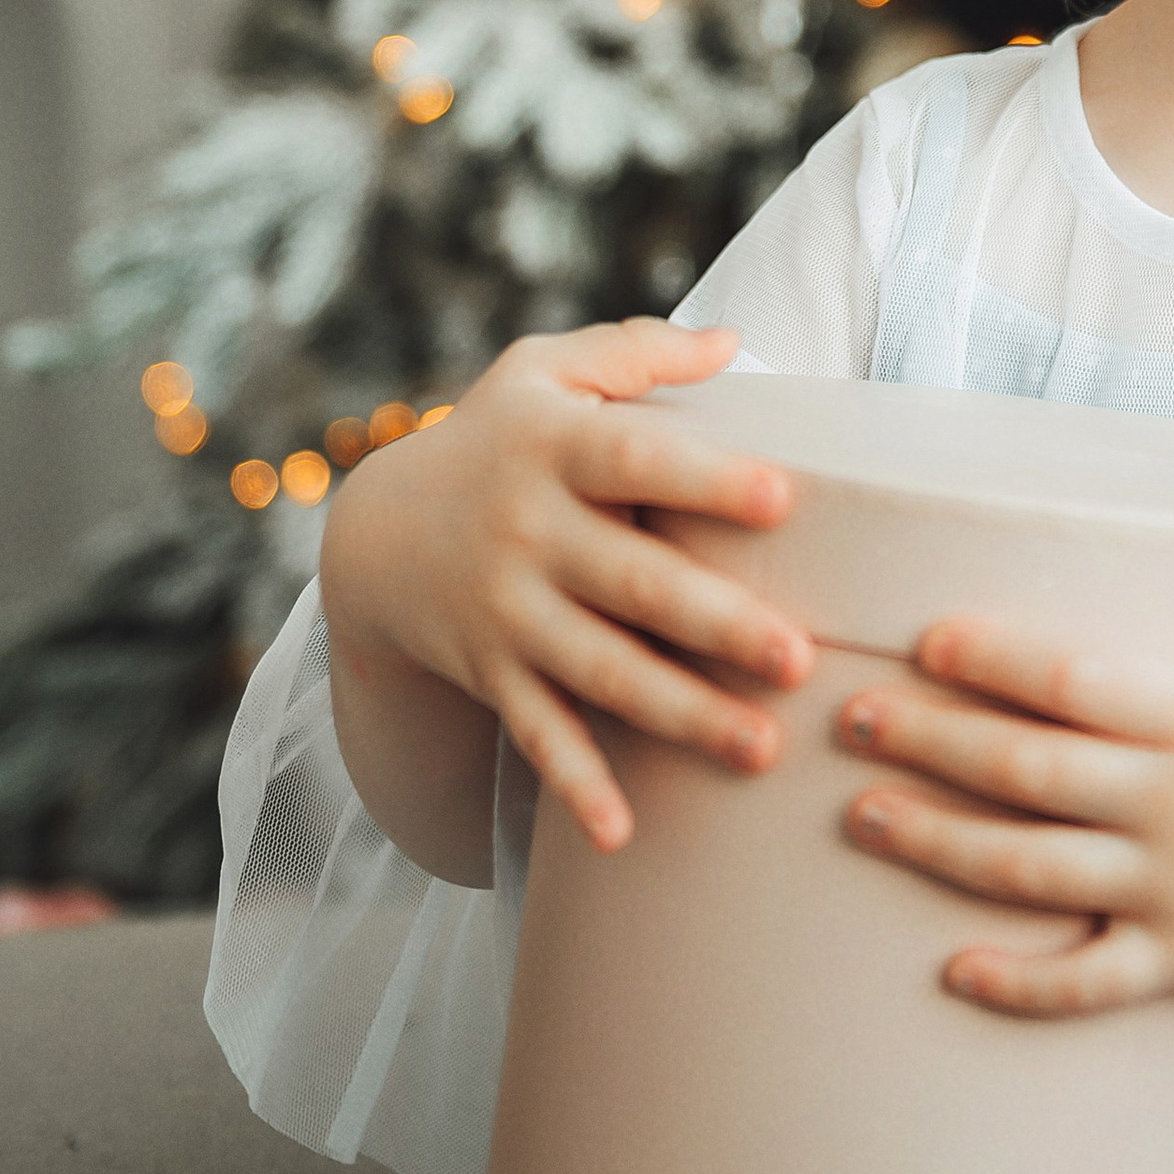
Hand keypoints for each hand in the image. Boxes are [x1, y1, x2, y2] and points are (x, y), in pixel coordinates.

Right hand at [317, 318, 814, 859]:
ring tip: (759, 747)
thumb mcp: (543, 371)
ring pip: (601, 672)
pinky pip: (537, 735)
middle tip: (798, 658)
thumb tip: (732, 340)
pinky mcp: (493, 673)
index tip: (783, 498)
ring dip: (679, 714)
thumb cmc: (496, 437)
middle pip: (634, 583)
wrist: (375, 534)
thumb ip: (635, 353)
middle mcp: (530, 534)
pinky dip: (574, 785)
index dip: (706, 478)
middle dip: (716, 624)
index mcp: (556, 449)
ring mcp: (508, 612)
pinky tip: (622, 833)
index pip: (638, 460)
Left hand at [834, 487, 1173, 1018]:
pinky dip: (1020, 982)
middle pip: (1029, 772)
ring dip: (939, 845)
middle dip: (932, 743)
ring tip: (862, 817)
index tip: (925, 638)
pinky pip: (1090, 982)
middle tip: (852, 719)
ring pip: (1033, 872)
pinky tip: (953, 970)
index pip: (1078, 680)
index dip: (996, 659)